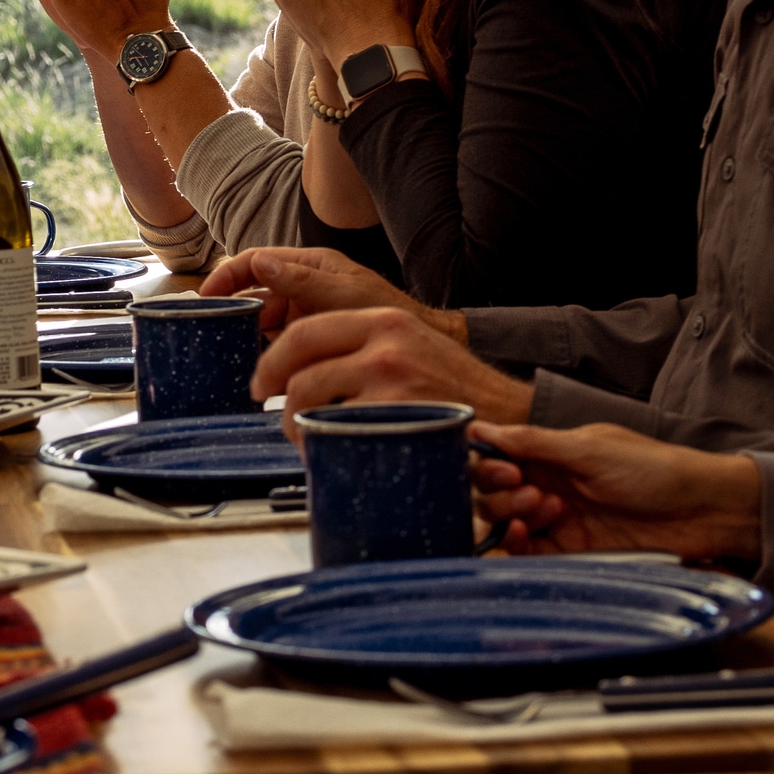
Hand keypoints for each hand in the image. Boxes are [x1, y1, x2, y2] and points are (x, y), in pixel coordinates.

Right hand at [203, 243, 452, 335]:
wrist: (419, 348)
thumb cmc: (388, 315)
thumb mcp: (344, 295)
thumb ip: (302, 281)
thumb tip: (258, 263)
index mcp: (309, 266)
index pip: (255, 262)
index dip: (227, 276)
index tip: (206, 296)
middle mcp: (302, 288)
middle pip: (254, 294)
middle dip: (233, 310)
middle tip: (212, 333)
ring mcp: (305, 315)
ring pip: (263, 322)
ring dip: (246, 335)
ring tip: (229, 354)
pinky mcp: (310, 341)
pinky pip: (277, 344)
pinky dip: (264, 354)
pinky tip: (256, 369)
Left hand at [252, 306, 533, 422]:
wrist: (509, 414)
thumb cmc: (454, 390)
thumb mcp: (410, 347)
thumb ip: (362, 348)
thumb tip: (301, 370)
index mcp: (384, 319)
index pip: (307, 330)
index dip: (274, 358)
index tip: (263, 380)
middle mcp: (385, 339)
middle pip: (299, 357)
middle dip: (274, 387)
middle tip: (271, 410)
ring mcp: (390, 376)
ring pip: (310, 395)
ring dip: (295, 423)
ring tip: (303, 439)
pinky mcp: (397, 412)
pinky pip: (337, 429)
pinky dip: (324, 445)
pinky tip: (330, 454)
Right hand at [468, 421, 764, 562]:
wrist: (701, 512)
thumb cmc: (653, 469)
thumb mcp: (590, 449)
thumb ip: (534, 442)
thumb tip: (480, 429)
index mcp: (552, 452)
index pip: (498, 455)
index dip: (489, 463)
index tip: (506, 469)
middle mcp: (548, 483)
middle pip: (493, 491)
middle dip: (499, 491)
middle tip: (529, 491)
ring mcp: (557, 518)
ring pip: (505, 520)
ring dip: (512, 514)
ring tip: (545, 509)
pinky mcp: (569, 550)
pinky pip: (527, 551)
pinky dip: (517, 545)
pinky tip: (526, 535)